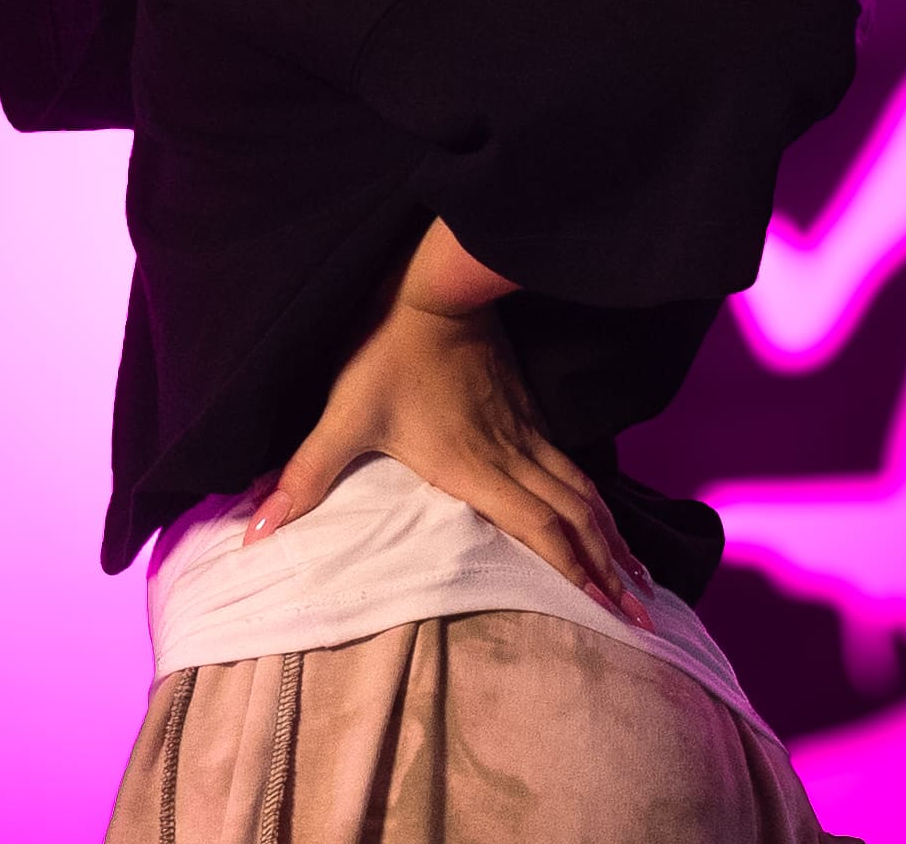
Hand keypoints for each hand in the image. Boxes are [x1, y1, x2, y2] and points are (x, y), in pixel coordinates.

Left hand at [242, 275, 657, 629]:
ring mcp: (525, 431)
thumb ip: (304, 477)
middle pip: (576, 521)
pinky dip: (597, 502)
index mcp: (476, 469)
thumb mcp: (343, 417)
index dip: (580, 574)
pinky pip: (572, 467)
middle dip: (614, 571)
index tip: (617, 612)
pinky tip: (604, 517)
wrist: (434, 288)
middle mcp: (512, 456)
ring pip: (583, 494)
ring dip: (614, 538)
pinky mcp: (526, 411)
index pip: (541, 532)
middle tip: (649, 617)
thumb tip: (256, 530)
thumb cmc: (386, 352)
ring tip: (642, 580)